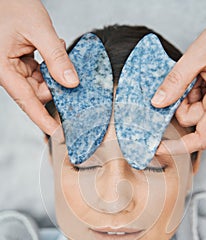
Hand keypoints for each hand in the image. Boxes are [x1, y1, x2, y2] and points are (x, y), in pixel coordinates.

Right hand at [0, 0, 78, 138]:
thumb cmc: (9, 4)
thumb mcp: (37, 28)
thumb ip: (56, 56)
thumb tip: (71, 82)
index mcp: (3, 69)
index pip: (28, 102)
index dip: (44, 120)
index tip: (59, 133)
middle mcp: (7, 72)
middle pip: (37, 93)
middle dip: (55, 87)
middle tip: (69, 74)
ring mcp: (14, 69)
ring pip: (40, 84)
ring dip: (53, 73)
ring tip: (54, 49)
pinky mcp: (20, 63)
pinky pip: (39, 73)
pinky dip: (50, 66)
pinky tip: (51, 50)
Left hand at [152, 14, 205, 153]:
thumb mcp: (199, 54)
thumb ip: (177, 80)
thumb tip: (158, 102)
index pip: (201, 139)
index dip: (178, 147)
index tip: (158, 147)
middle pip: (190, 120)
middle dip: (179, 103)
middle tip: (183, 80)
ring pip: (191, 110)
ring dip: (185, 94)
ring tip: (195, 73)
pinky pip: (196, 101)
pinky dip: (190, 90)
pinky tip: (198, 75)